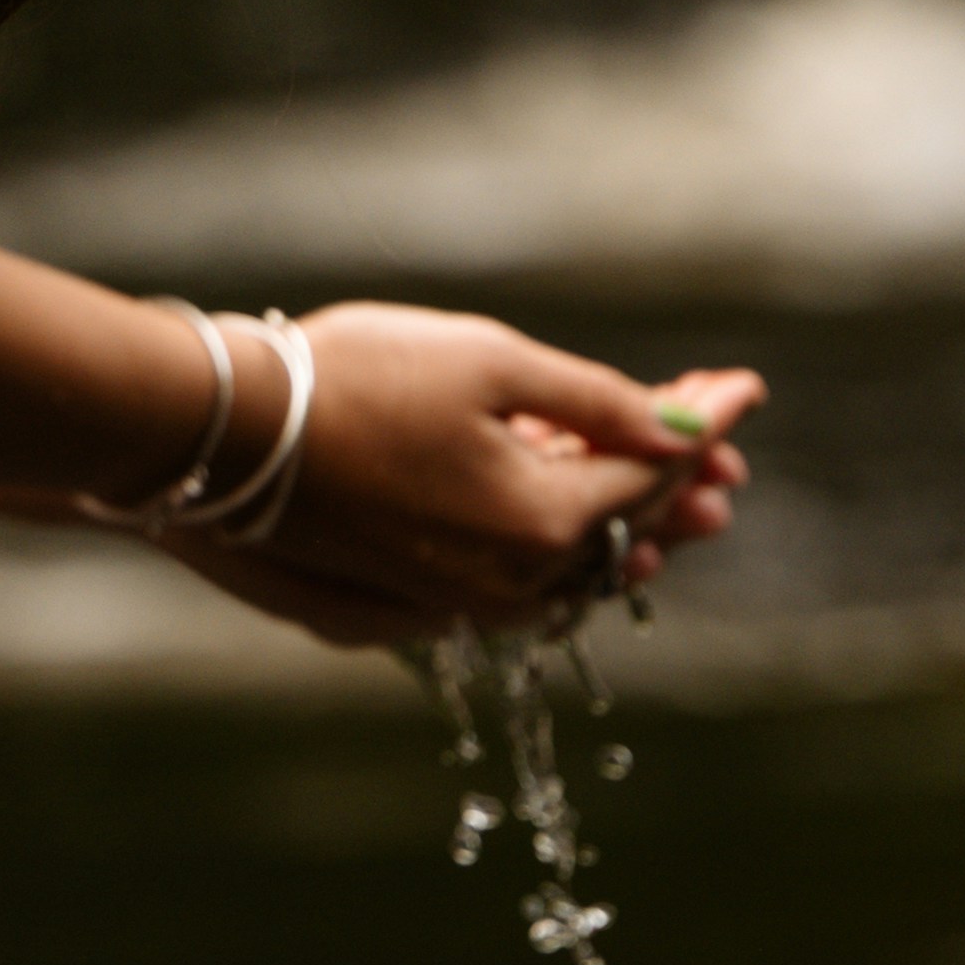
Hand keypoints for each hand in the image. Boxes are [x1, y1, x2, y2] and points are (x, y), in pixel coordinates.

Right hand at [169, 309, 761, 653]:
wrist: (220, 436)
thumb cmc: (351, 382)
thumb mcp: (488, 362)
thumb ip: (597, 401)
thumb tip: (687, 428)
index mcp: (543, 524)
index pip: (654, 472)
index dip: (705, 421)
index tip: (744, 384)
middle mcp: (511, 582)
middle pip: (622, 534)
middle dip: (676, 482)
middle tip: (722, 450)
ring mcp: (458, 601)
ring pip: (570, 568)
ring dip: (624, 524)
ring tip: (675, 501)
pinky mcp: (407, 602)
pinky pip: (513, 582)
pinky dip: (556, 548)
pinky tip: (565, 529)